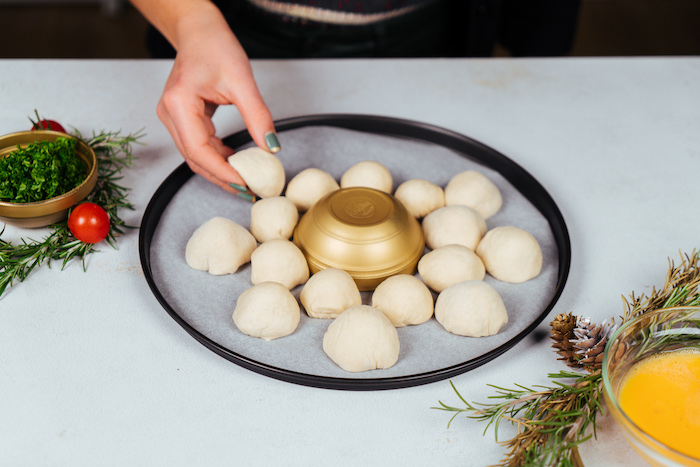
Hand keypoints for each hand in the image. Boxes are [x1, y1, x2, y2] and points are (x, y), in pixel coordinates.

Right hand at [155, 2, 277, 194]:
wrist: (200, 32)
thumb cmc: (215, 47)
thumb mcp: (242, 81)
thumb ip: (257, 116)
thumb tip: (270, 147)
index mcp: (179, 104)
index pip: (199, 150)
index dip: (222, 172)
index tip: (245, 185)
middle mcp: (169, 114)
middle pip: (195, 159)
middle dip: (222, 178)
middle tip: (249, 192)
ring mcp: (173, 118)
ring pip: (195, 156)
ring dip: (220, 170)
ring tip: (246, 181)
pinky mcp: (181, 119)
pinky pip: (199, 146)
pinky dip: (218, 157)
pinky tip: (236, 162)